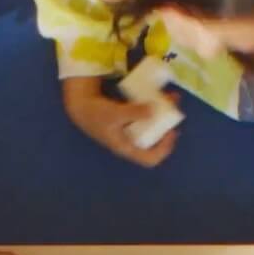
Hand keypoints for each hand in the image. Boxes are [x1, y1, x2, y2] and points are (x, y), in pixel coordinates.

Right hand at [62, 78, 177, 167]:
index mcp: (126, 147)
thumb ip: (133, 112)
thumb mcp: (115, 113)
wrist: (80, 105)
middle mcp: (130, 141)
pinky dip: (151, 107)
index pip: (150, 159)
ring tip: (170, 97)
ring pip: (151, 125)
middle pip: (154, 140)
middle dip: (166, 124)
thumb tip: (153, 110)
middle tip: (173, 108)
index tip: (172, 132)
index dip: (164, 149)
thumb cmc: (95, 114)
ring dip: (161, 113)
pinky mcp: (128, 120)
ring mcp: (129, 131)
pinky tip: (155, 95)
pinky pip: (144, 116)